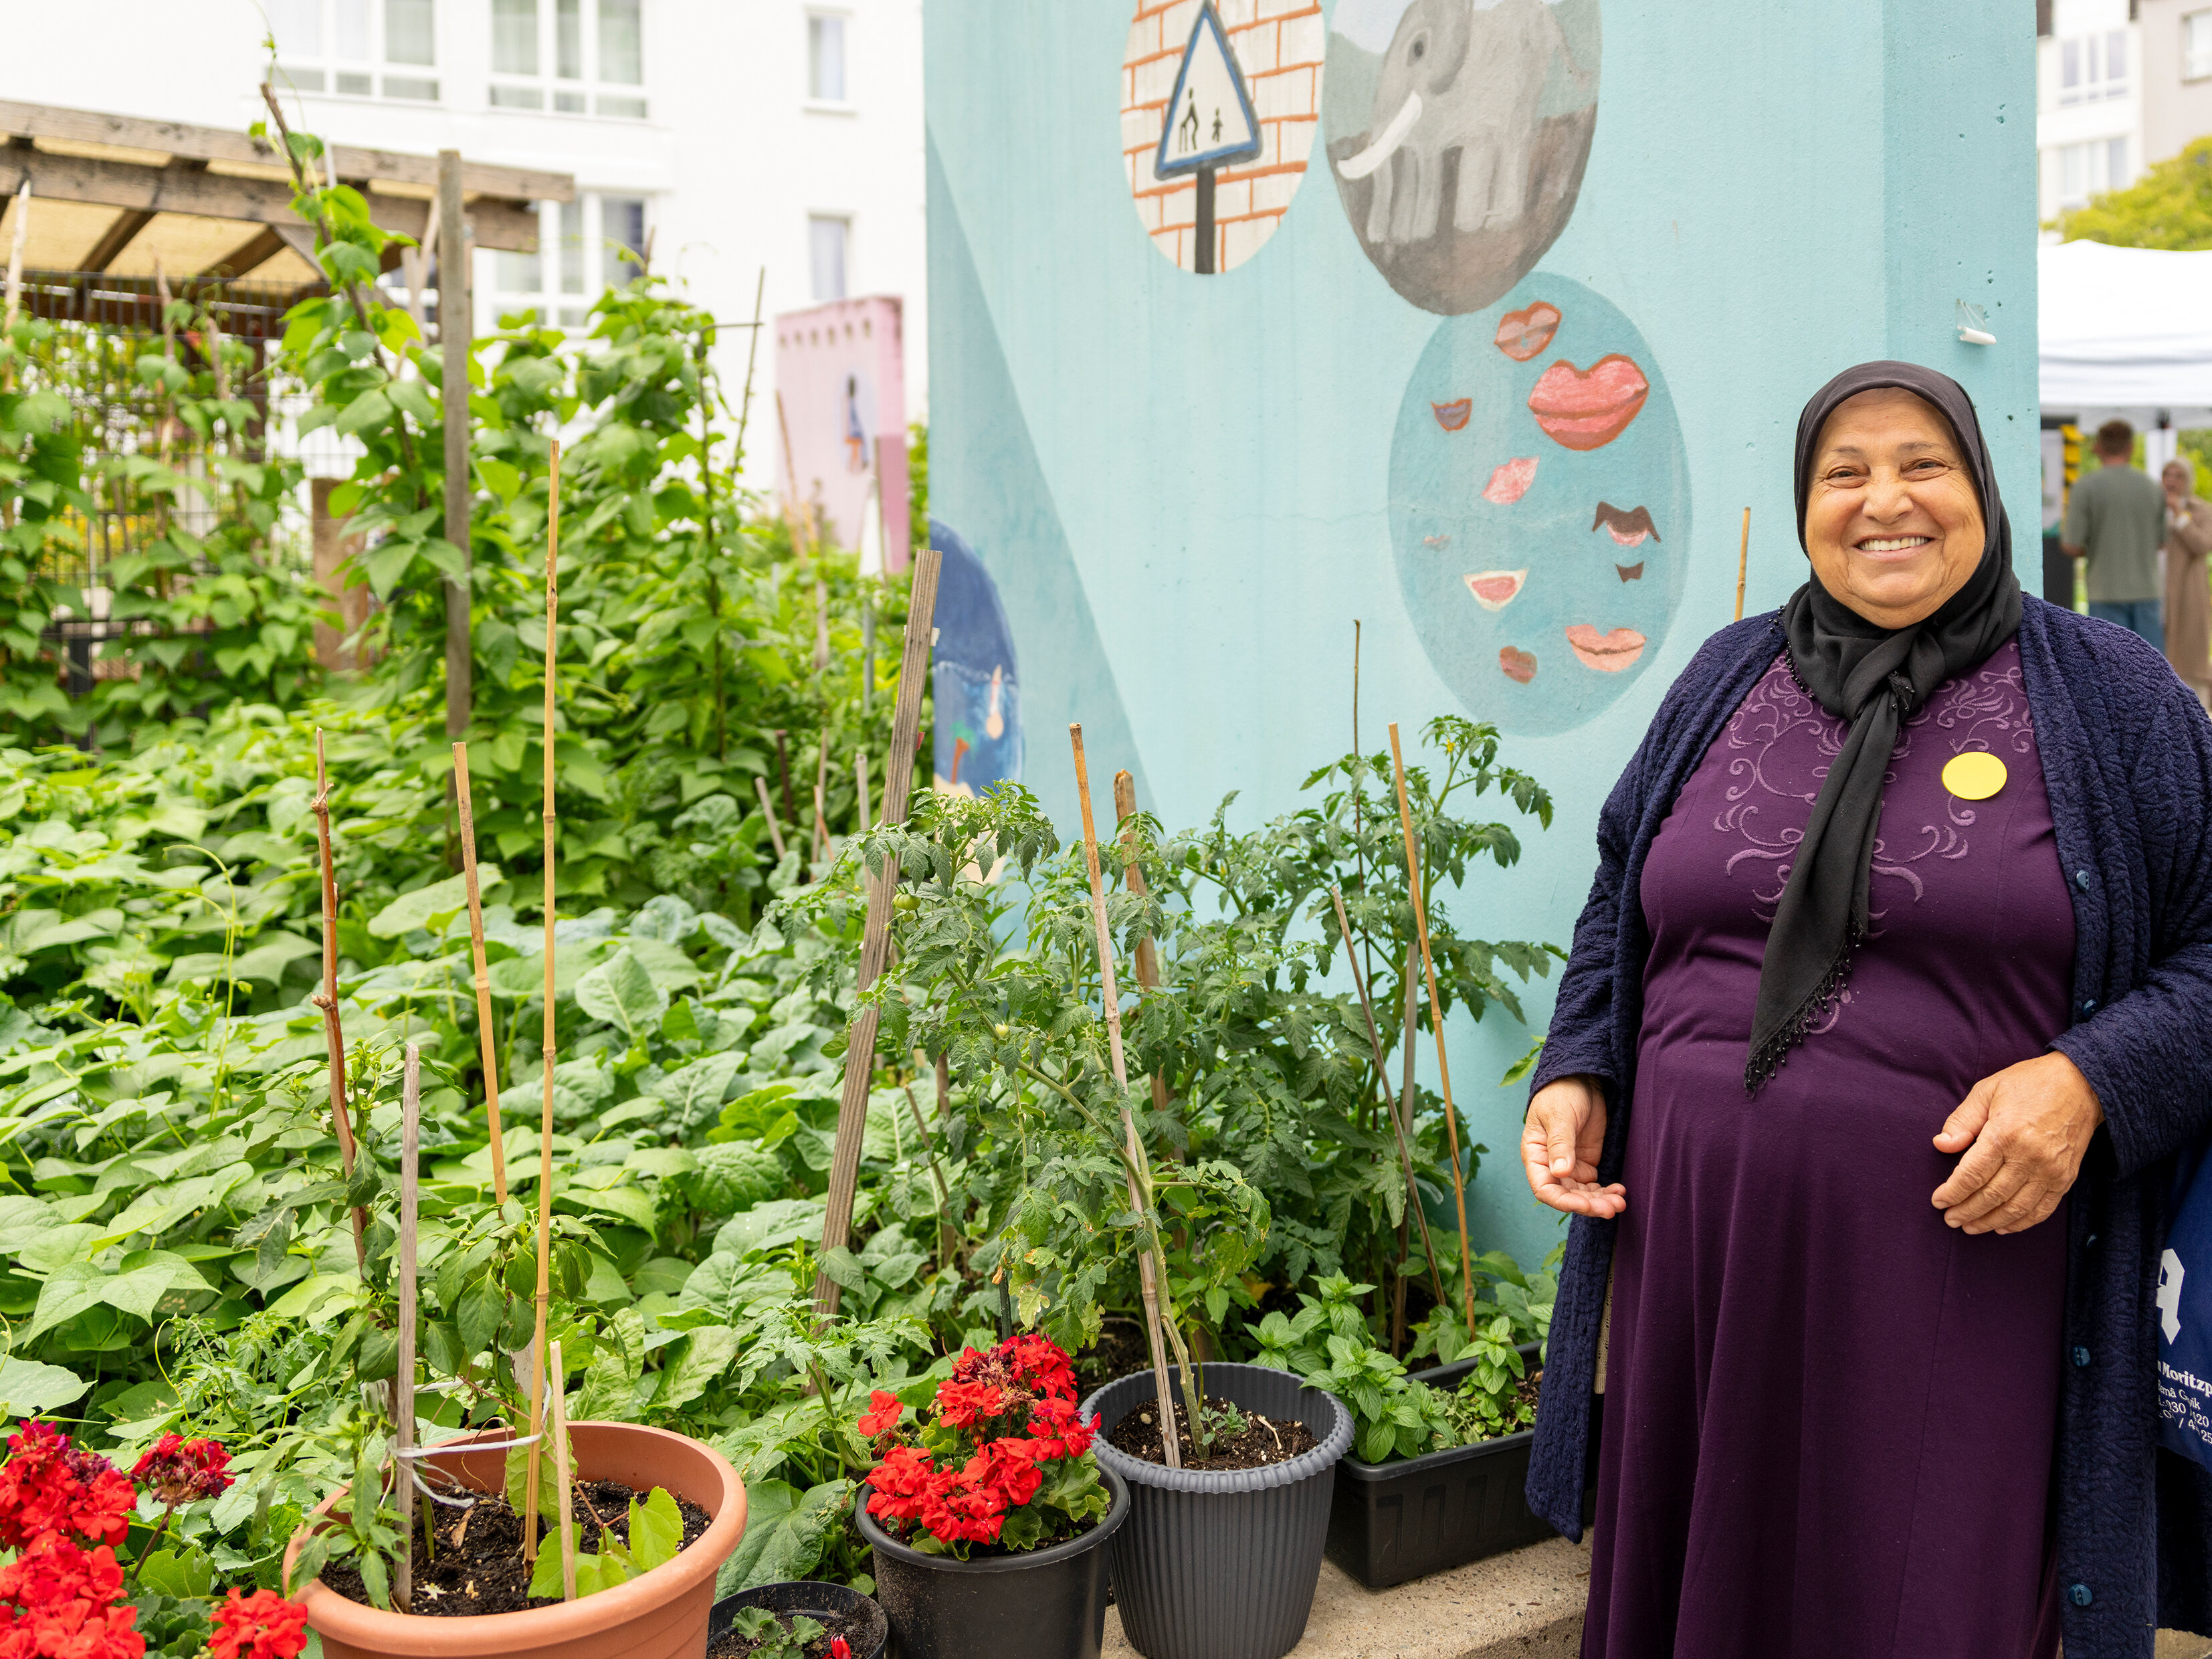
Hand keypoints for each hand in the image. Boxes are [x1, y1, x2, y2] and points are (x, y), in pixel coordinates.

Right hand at [1523, 1075, 1625, 1218]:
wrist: (1581, 1078)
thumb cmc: (1561, 1093)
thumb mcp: (1560, 1116)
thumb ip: (1560, 1144)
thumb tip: (1559, 1172)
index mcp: (1535, 1155)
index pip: (1544, 1188)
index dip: (1563, 1201)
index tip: (1585, 1204)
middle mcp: (1551, 1165)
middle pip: (1567, 1196)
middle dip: (1589, 1205)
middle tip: (1612, 1207)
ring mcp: (1570, 1166)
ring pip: (1583, 1195)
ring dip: (1600, 1202)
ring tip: (1620, 1202)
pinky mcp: (1586, 1163)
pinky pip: (1595, 1187)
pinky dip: (1607, 1192)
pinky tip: (1620, 1191)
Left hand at [1931, 1052, 2103, 1234]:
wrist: (2081, 1085)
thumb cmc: (2029, 1083)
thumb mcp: (1987, 1090)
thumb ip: (1962, 1120)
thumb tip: (1941, 1145)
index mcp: (2005, 1134)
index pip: (1972, 1174)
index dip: (1952, 1192)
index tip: (1938, 1201)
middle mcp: (2029, 1156)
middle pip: (1991, 1195)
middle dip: (1966, 1211)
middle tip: (1950, 1220)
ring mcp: (2051, 1170)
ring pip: (2015, 1208)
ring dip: (1990, 1222)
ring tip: (1971, 1227)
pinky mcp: (2066, 1178)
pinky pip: (2042, 1209)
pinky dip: (2021, 1223)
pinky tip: (2003, 1227)